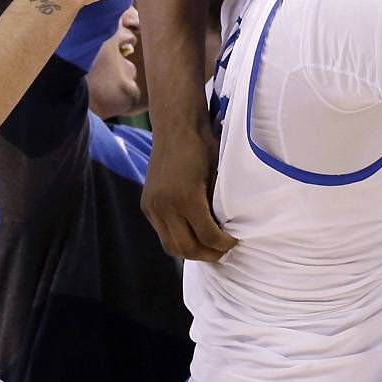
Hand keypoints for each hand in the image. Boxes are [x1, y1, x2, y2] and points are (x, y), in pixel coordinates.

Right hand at [141, 116, 236, 261]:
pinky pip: (162, 232)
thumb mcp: (217, 176)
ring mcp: (153, 206)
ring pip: (170, 245)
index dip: (223, 245)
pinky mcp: (147, 204)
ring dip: (190, 251)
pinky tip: (191, 235)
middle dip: (207, 254)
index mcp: (187, 198)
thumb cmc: (204, 147)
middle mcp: (166, 206)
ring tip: (207, 249)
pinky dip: (177, 238)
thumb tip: (225, 229)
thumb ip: (217, 205)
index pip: (208, 236)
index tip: (234, 243)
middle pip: (187, 248)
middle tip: (223, 253)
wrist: (176, 127)